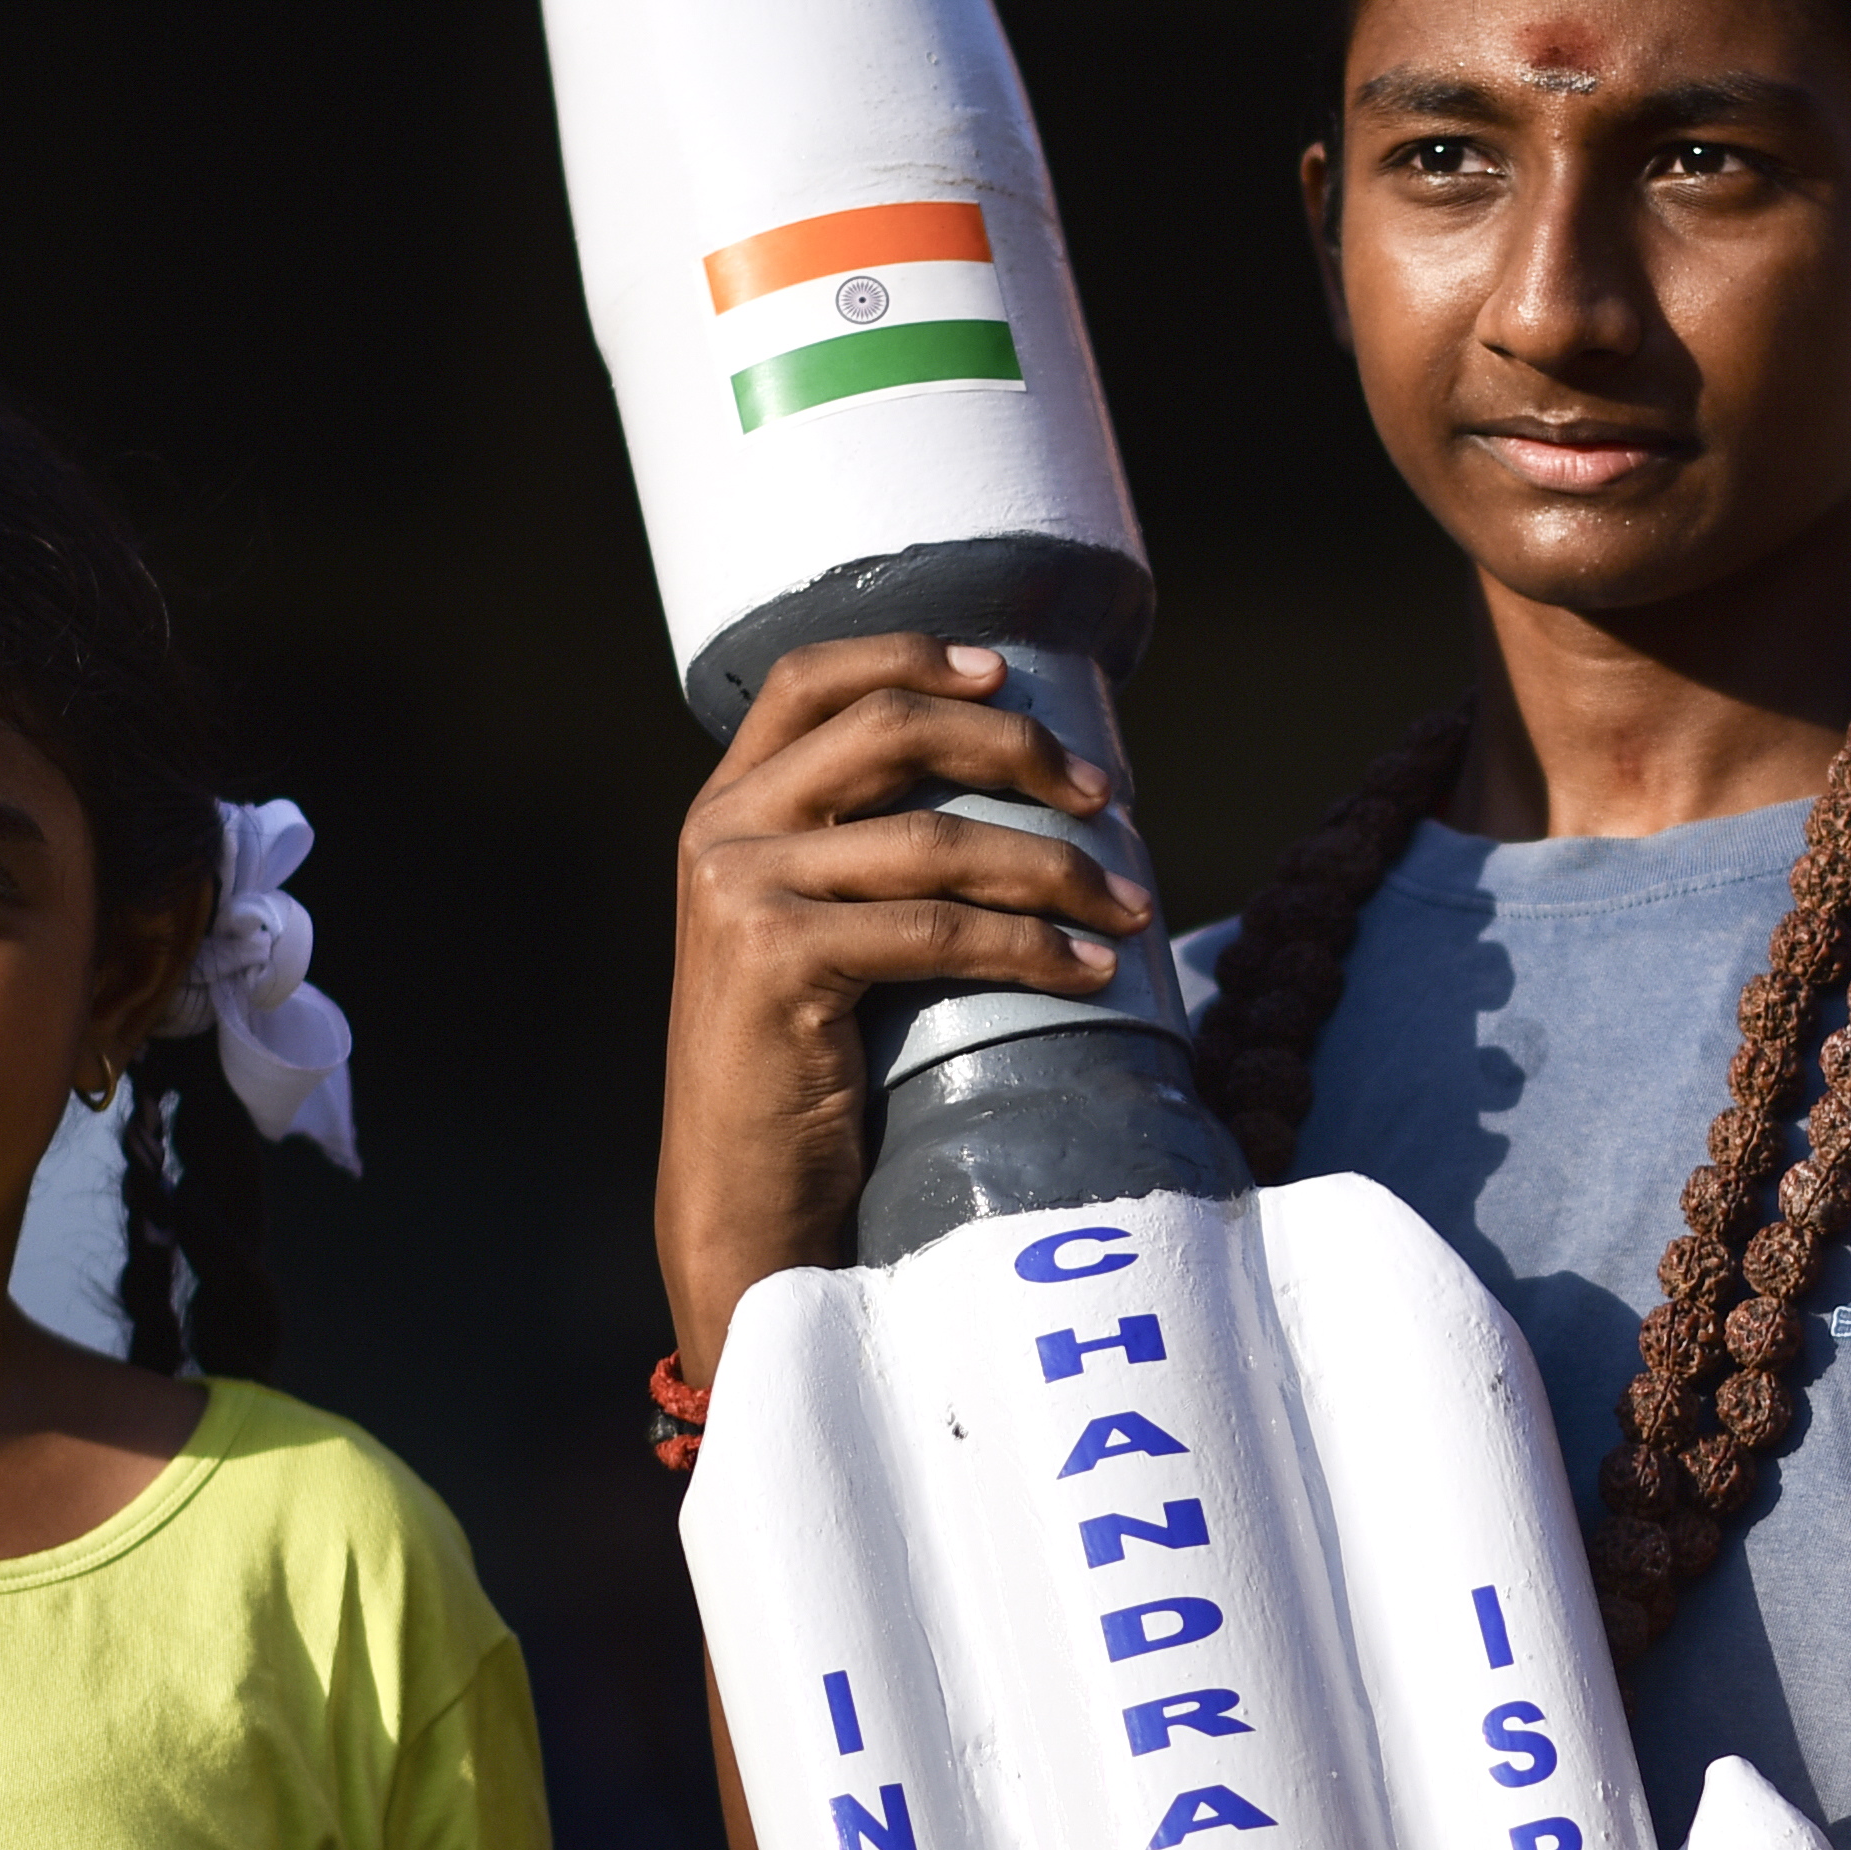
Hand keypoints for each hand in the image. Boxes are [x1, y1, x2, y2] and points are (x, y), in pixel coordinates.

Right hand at [657, 634, 1151, 1366]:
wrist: (745, 1194)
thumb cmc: (808, 1072)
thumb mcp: (820, 935)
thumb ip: (865, 859)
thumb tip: (1023, 799)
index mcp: (726, 807)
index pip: (811, 678)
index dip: (912, 655)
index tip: (1007, 670)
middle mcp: (720, 831)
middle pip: (890, 730)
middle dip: (1016, 748)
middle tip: (1107, 795)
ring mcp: (740, 891)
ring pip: (935, 841)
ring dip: (1055, 867)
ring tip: (1130, 904)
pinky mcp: (775, 958)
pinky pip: (937, 930)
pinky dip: (1032, 946)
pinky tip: (1091, 969)